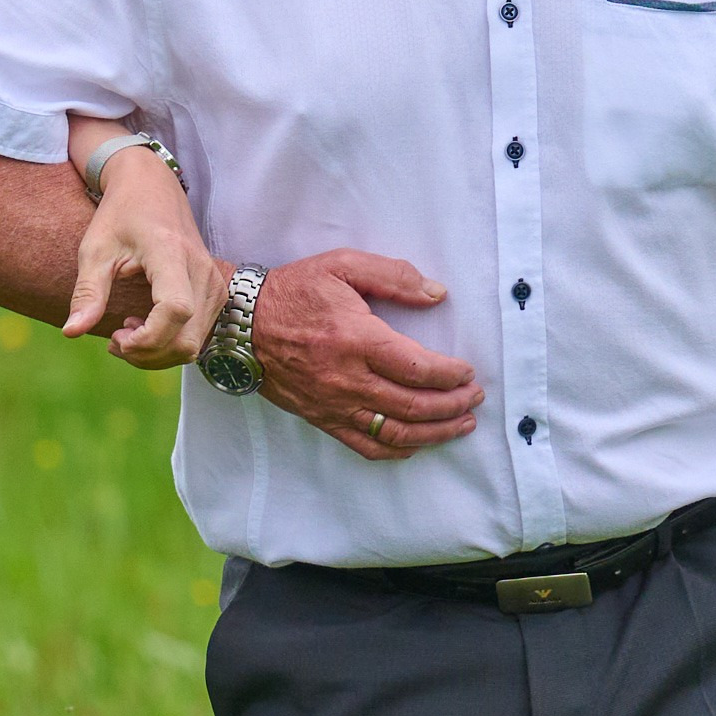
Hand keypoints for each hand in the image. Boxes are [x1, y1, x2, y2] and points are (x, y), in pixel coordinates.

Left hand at [66, 148, 227, 367]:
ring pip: (193, 344)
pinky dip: (168, 343)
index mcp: (171, 254)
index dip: (147, 337)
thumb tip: (71, 332)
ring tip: (126, 331)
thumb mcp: (95, 250)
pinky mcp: (215, 291)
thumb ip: (87, 292)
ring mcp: (213, 282)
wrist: (152, 187)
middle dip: (147, 354)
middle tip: (114, 340)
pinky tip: (144, 325)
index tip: (116, 337)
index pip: (176, 310)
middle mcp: (201, 270)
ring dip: (157, 352)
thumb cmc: (120, 215)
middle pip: (187, 339)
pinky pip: (197, 335)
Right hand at [235, 251, 483, 459]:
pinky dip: (396, 450)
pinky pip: (364, 445)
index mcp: (358, 340)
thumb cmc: (293, 291)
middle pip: (414, 405)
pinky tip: (417, 444)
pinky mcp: (321, 418)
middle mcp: (348, 379)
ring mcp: (334, 404)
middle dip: (453, 406)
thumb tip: (437, 294)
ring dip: (435, 433)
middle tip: (474, 398)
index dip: (452, 376)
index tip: (468, 373)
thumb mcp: (342, 265)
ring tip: (461, 425)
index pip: (419, 369)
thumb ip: (393, 276)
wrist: (240, 324)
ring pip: (395, 432)